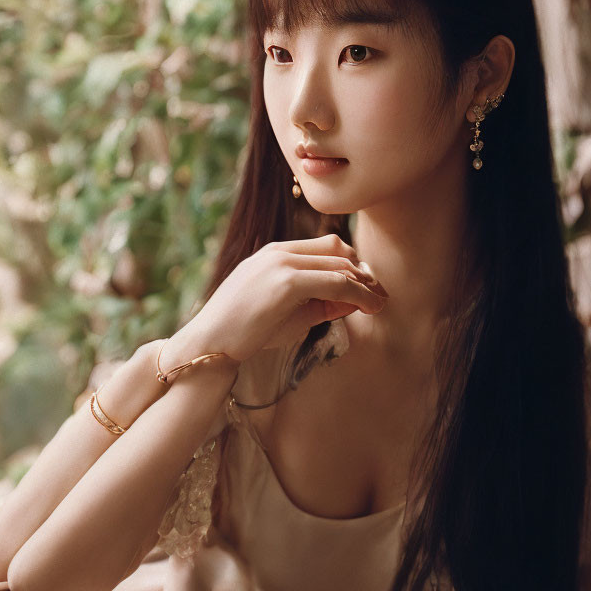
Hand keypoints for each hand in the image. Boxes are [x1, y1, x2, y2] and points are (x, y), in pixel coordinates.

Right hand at [174, 234, 386, 364]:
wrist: (209, 343)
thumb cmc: (244, 332)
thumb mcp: (288, 313)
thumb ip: (320, 303)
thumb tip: (355, 301)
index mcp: (274, 253)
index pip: (326, 247)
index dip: (352, 266)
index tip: (368, 287)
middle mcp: (278, 251)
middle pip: (337, 250)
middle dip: (363, 273)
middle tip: (380, 296)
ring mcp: (281, 263)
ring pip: (339, 265)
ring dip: (365, 284)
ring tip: (380, 304)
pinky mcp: (286, 281)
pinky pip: (335, 282)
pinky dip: (358, 293)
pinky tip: (370, 307)